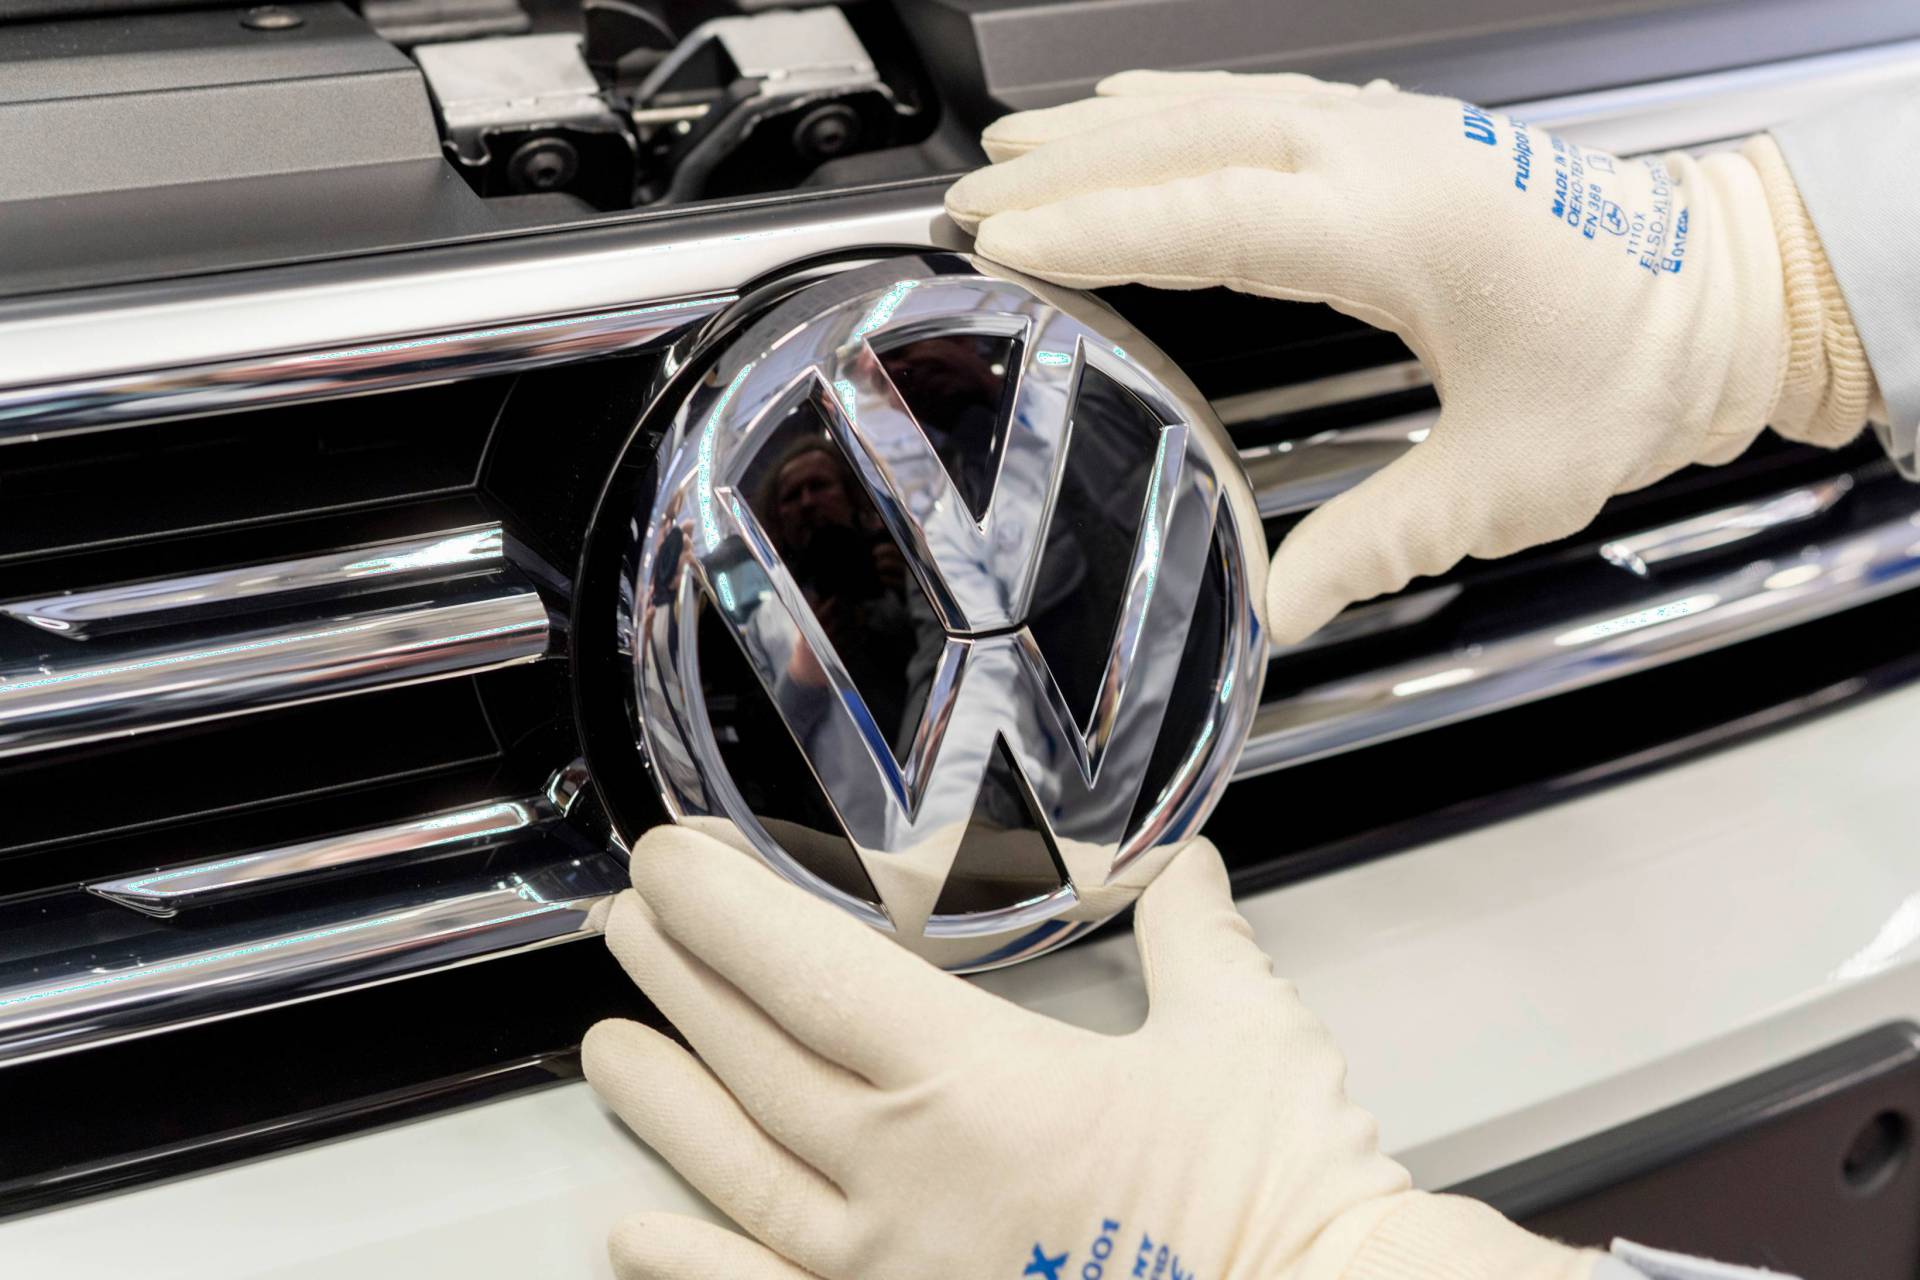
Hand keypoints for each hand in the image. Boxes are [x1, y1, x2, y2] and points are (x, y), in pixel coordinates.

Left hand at [583, 827, 1596, 1277]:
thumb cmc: (1278, 1197)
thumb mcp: (1243, 1031)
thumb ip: (1195, 933)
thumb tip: (1187, 866)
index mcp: (975, 1082)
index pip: (807, 971)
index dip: (722, 907)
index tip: (666, 861)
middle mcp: (906, 1178)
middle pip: (753, 1057)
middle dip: (681, 977)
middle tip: (632, 921)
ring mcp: (892, 1271)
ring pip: (737, 1173)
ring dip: (663, 1103)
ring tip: (607, 1046)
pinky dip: (691, 1266)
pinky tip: (636, 1236)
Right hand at [946, 72, 1875, 643]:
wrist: (1719, 297)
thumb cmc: (1632, 370)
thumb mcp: (1504, 481)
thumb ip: (1379, 542)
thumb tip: (1277, 604)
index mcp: (1405, 229)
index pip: (1215, 212)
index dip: (1099, 228)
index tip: (1004, 242)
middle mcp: (1387, 158)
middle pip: (1192, 140)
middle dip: (1069, 170)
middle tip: (970, 204)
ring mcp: (1390, 133)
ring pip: (1218, 107)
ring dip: (1107, 130)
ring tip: (1010, 156)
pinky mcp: (1397, 137)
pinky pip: (1260, 102)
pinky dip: (1176, 108)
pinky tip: (1128, 117)